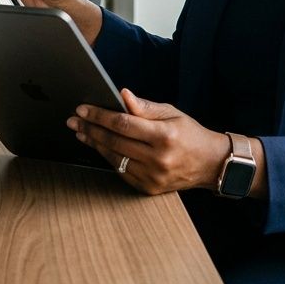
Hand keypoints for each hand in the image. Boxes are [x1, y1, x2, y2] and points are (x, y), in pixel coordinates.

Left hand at [69, 89, 229, 195]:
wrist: (210, 163)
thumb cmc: (190, 134)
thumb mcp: (172, 113)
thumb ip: (145, 107)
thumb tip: (122, 95)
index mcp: (164, 136)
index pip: (123, 123)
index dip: (100, 115)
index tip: (83, 109)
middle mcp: (157, 158)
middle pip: (114, 141)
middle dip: (90, 129)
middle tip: (74, 120)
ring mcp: (152, 176)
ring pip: (114, 158)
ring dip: (94, 144)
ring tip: (82, 132)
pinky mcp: (148, 188)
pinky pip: (121, 171)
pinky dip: (108, 157)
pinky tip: (100, 146)